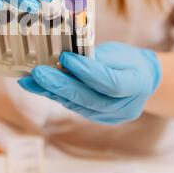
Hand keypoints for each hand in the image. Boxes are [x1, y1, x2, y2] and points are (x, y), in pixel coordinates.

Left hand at [18, 42, 161, 124]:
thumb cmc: (128, 62)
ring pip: (78, 105)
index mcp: (137, 85)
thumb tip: (65, 59)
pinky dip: (56, 96)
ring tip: (30, 80)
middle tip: (38, 73)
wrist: (142, 81)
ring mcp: (111, 117)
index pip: (110, 82)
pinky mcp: (98, 119)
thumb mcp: (118, 53)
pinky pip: (75, 107)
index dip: (87, 71)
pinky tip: (39, 87)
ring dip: (51, 92)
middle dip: (60, 85)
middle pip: (89, 98)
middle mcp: (125, 107)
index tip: (65, 57)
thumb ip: (95, 58)